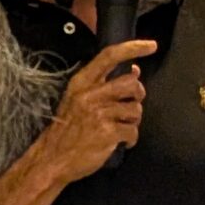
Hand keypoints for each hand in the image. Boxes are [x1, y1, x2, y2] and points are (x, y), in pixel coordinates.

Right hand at [43, 39, 156, 181]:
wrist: (52, 158)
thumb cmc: (67, 128)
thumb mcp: (78, 99)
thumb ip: (103, 84)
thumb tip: (135, 72)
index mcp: (82, 82)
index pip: (110, 56)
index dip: (133, 48)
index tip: (151, 45)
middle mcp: (91, 94)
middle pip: (131, 83)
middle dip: (138, 94)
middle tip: (132, 104)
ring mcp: (100, 113)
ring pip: (135, 109)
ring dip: (133, 120)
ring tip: (120, 127)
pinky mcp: (108, 132)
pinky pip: (133, 131)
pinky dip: (130, 139)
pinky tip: (121, 142)